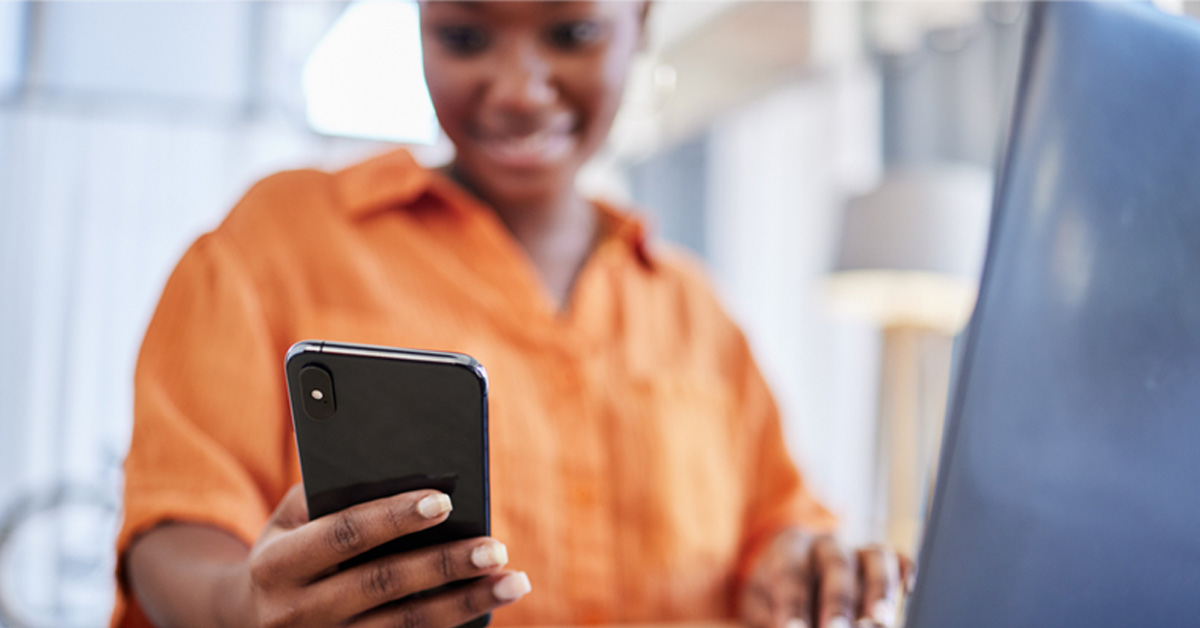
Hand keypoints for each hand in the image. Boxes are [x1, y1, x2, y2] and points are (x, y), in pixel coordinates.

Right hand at [225, 484, 530, 627]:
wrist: (249, 617)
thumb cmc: (290, 546)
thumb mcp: (291, 517)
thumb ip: (335, 491)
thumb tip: (402, 466)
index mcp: (277, 565)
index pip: (343, 535)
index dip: (393, 517)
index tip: (444, 500)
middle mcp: (294, 613)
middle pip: (382, 585)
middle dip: (444, 565)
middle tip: (495, 547)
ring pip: (404, 626)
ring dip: (465, 604)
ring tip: (512, 581)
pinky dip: (451, 627)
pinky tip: (487, 609)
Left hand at [740, 530, 913, 627]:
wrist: (788, 578)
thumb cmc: (772, 598)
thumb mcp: (760, 607)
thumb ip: (768, 619)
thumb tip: (781, 626)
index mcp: (788, 548)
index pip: (790, 575)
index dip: (793, 605)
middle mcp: (825, 544)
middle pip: (836, 566)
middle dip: (839, 602)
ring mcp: (856, 550)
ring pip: (874, 558)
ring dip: (879, 591)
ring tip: (880, 622)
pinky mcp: (879, 562)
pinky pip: (897, 558)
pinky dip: (904, 572)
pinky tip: (906, 591)